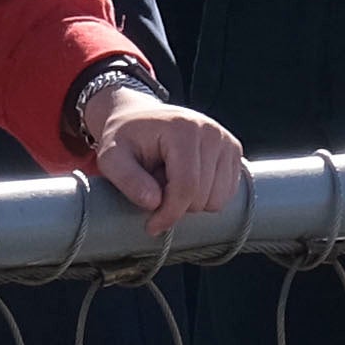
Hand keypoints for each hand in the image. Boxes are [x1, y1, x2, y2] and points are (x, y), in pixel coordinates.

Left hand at [85, 90, 246, 230]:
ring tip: (170, 181)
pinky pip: (227, 193)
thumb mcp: (111, 158)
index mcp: (182, 129)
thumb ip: (127, 179)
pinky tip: (187, 179)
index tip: (152, 226)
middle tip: (156, 188)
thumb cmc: (125, 139)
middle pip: (203, 197)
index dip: (169, 214)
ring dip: (191, 202)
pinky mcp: (233, 151)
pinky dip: (205, 196)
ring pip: (218, 200)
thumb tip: (153, 202)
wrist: (140, 118)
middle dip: (177, 205)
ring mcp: (225, 140)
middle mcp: (210, 131)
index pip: (186, 186)